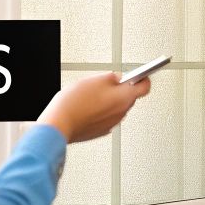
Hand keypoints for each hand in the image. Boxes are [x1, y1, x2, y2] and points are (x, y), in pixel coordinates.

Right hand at [37, 71, 151, 143]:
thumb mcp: (94, 79)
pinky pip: (107, 117)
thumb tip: (117, 78)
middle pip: (130, 97)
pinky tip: (88, 106)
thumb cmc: (75, 102)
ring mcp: (112, 123)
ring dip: (110, 100)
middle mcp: (121, 113)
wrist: (60, 124)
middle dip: (122, 89)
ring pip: (117, 107)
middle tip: (108, 82)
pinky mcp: (101, 130)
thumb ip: (111, 77)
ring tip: (92, 95)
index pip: (144, 87)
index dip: (143, 78)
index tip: (141, 74)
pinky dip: (101, 111)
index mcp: (124, 98)